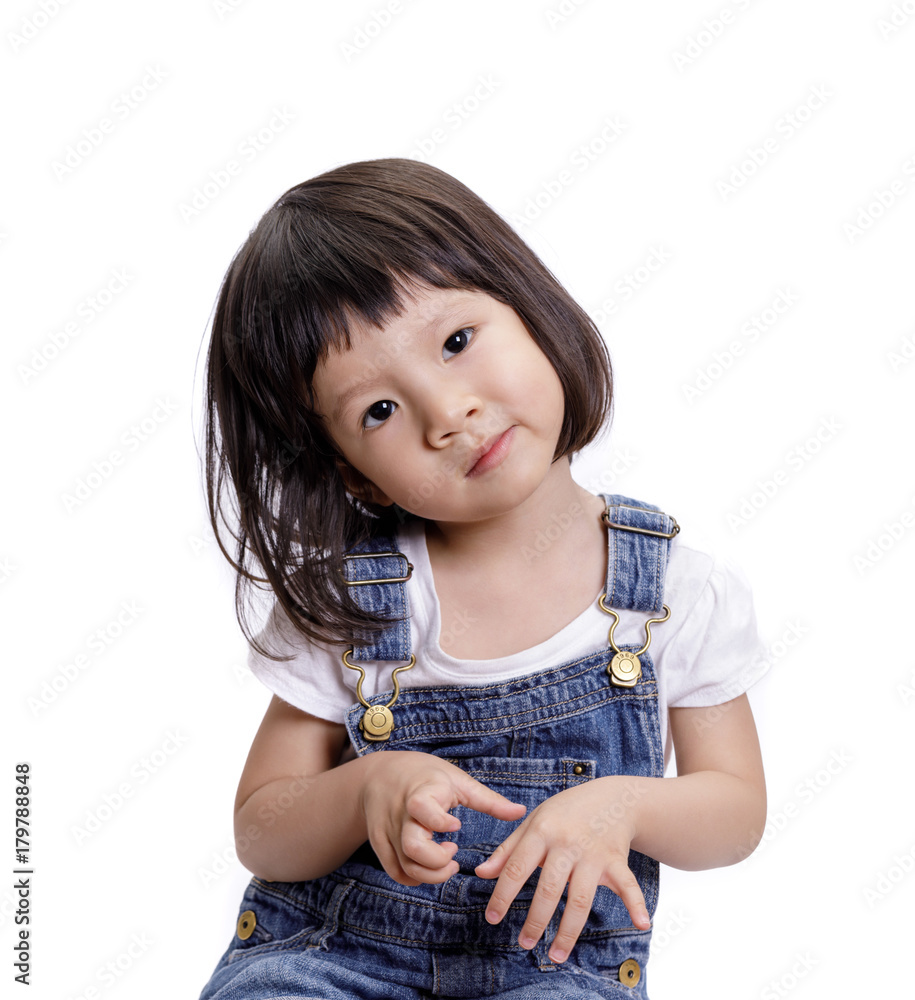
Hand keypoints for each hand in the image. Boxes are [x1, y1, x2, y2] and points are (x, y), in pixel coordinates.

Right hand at [360, 751, 526, 886]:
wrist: (378, 775)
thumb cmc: (424, 775)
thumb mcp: (456, 780)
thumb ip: (487, 800)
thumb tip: (521, 812)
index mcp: (421, 792)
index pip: (422, 808)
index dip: (440, 821)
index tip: (457, 825)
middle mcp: (401, 815)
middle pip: (412, 846)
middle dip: (437, 860)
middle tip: (453, 853)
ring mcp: (388, 831)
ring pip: (405, 865)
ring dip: (429, 874)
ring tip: (447, 863)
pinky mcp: (380, 844)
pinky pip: (394, 871)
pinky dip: (413, 878)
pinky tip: (429, 869)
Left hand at [473, 776, 650, 963]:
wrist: (611, 796)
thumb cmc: (566, 812)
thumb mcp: (533, 822)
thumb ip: (507, 849)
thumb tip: (480, 873)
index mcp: (542, 831)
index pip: (517, 867)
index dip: (503, 895)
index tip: (492, 918)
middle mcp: (567, 843)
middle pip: (549, 888)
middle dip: (536, 920)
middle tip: (525, 943)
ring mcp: (593, 853)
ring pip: (580, 897)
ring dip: (569, 930)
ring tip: (556, 954)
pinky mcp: (616, 860)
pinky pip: (627, 885)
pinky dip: (636, 904)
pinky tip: (641, 924)